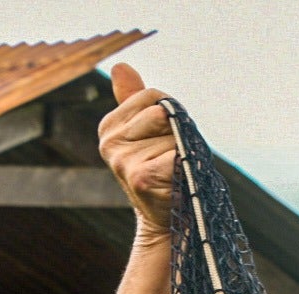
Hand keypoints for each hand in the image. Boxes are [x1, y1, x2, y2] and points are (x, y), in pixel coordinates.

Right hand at [97, 63, 175, 240]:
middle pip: (163, 113)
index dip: (172, 114)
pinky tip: (179, 182)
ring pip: (175, 135)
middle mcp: (110, 142)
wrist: (168, 223)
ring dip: (186, 151)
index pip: (151, 96)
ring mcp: (123, 160)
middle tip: (176, 158)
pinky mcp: (141, 178)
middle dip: (180, 132)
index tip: (170, 139)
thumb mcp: (146, 135)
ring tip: (176, 173)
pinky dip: (188, 166)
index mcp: (109, 127)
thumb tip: (120, 66)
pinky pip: (179, 156)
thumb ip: (134, 101)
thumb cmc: (164, 175)